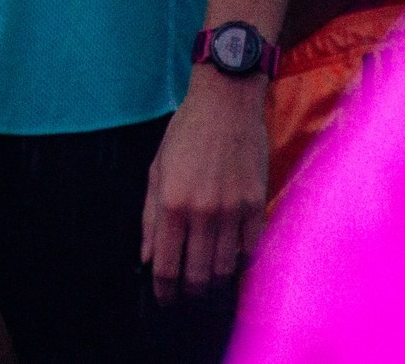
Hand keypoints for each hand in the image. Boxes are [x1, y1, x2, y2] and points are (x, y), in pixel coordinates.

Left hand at [141, 66, 267, 302]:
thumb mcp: (157, 170)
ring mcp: (233, 211)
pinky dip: (242, 261)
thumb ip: (150, 218)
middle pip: (199, 276)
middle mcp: (203, 212)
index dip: (164, 292)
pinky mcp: (257, 204)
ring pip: (226, 269)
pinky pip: (252, 250)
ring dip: (216, 282)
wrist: (227, 102)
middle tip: (187, 295)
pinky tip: (233, 258)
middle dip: (191, 293)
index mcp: (172, 204)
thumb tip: (147, 258)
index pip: (167, 267)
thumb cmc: (186, 133)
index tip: (164, 301)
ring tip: (209, 281)